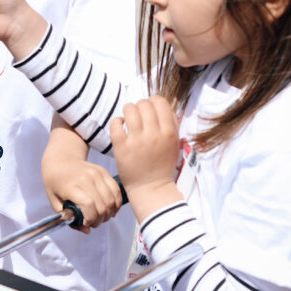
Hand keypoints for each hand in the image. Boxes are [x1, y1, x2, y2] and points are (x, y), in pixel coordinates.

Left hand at [42, 151, 121, 233]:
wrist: (61, 161)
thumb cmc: (55, 182)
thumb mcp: (55, 202)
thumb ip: (69, 219)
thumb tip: (87, 230)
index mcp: (71, 186)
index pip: (88, 205)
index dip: (90, 218)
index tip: (86, 223)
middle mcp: (85, 178)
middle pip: (102, 205)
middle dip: (100, 219)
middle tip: (94, 223)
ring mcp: (96, 173)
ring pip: (111, 199)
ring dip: (109, 213)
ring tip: (101, 217)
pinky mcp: (103, 172)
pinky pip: (116, 190)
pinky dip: (116, 203)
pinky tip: (111, 209)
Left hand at [110, 96, 183, 221]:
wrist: (151, 188)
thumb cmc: (162, 165)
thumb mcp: (174, 144)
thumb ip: (171, 124)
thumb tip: (164, 105)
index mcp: (168, 132)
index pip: (160, 102)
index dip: (153, 102)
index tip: (150, 109)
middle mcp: (153, 134)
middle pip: (144, 104)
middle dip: (140, 106)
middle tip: (138, 116)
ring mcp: (136, 140)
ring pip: (129, 109)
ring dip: (128, 111)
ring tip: (128, 120)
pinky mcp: (121, 146)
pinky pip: (116, 123)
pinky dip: (117, 121)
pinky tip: (120, 127)